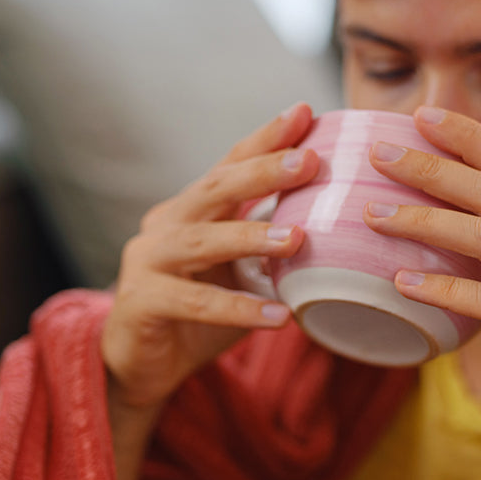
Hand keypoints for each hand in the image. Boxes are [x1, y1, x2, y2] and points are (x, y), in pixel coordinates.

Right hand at [101, 103, 318, 411]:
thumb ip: (271, 247)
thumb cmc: (198, 313)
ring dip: (251, 238)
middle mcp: (166, 224)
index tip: (304, 113)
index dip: (265, 139)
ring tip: (296, 239)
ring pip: (203, 242)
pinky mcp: (141, 303)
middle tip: (308, 161)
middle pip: (215, 189)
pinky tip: (279, 316)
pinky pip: (195, 303)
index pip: (230, 165)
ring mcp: (147, 261)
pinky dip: (239, 309)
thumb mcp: (240, 273)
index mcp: (192, 209)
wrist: (140, 366)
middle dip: (263, 172)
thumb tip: (339, 225)